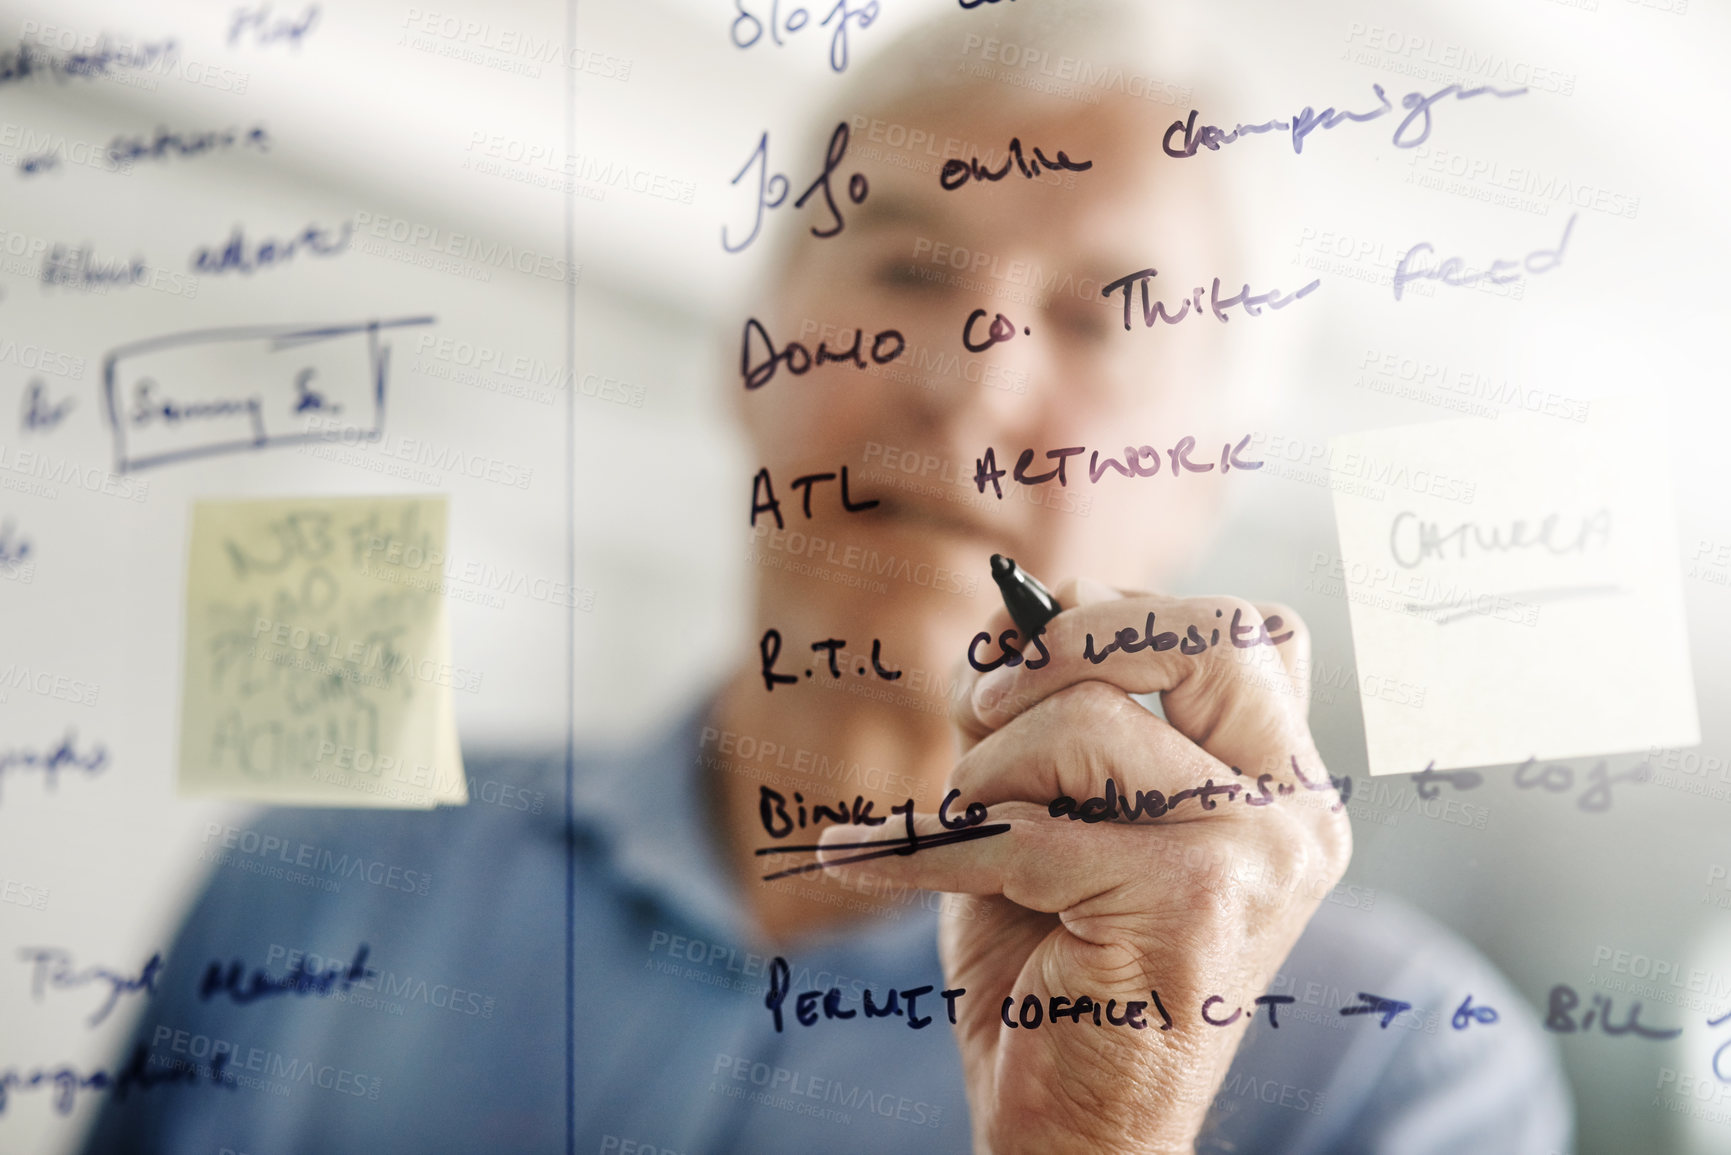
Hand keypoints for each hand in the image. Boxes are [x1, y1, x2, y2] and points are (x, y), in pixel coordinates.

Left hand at [818, 579, 1351, 1153]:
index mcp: (1284, 784)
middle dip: (1070, 644)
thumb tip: (1002, 625)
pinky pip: (1021, 834)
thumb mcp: (1052, 807)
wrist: (1074, 1123)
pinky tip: (856, 856)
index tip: (1034, 643)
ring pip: (1093, 724)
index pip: (1250, 632)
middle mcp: (1296, 814)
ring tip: (958, 829)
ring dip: (986, 772)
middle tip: (988, 705)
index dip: (1129, 612)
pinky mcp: (1190, 905)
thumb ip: (1049, 712)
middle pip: (1203, 639)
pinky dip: (920, 848)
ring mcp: (1257, 858)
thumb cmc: (1061, 960)